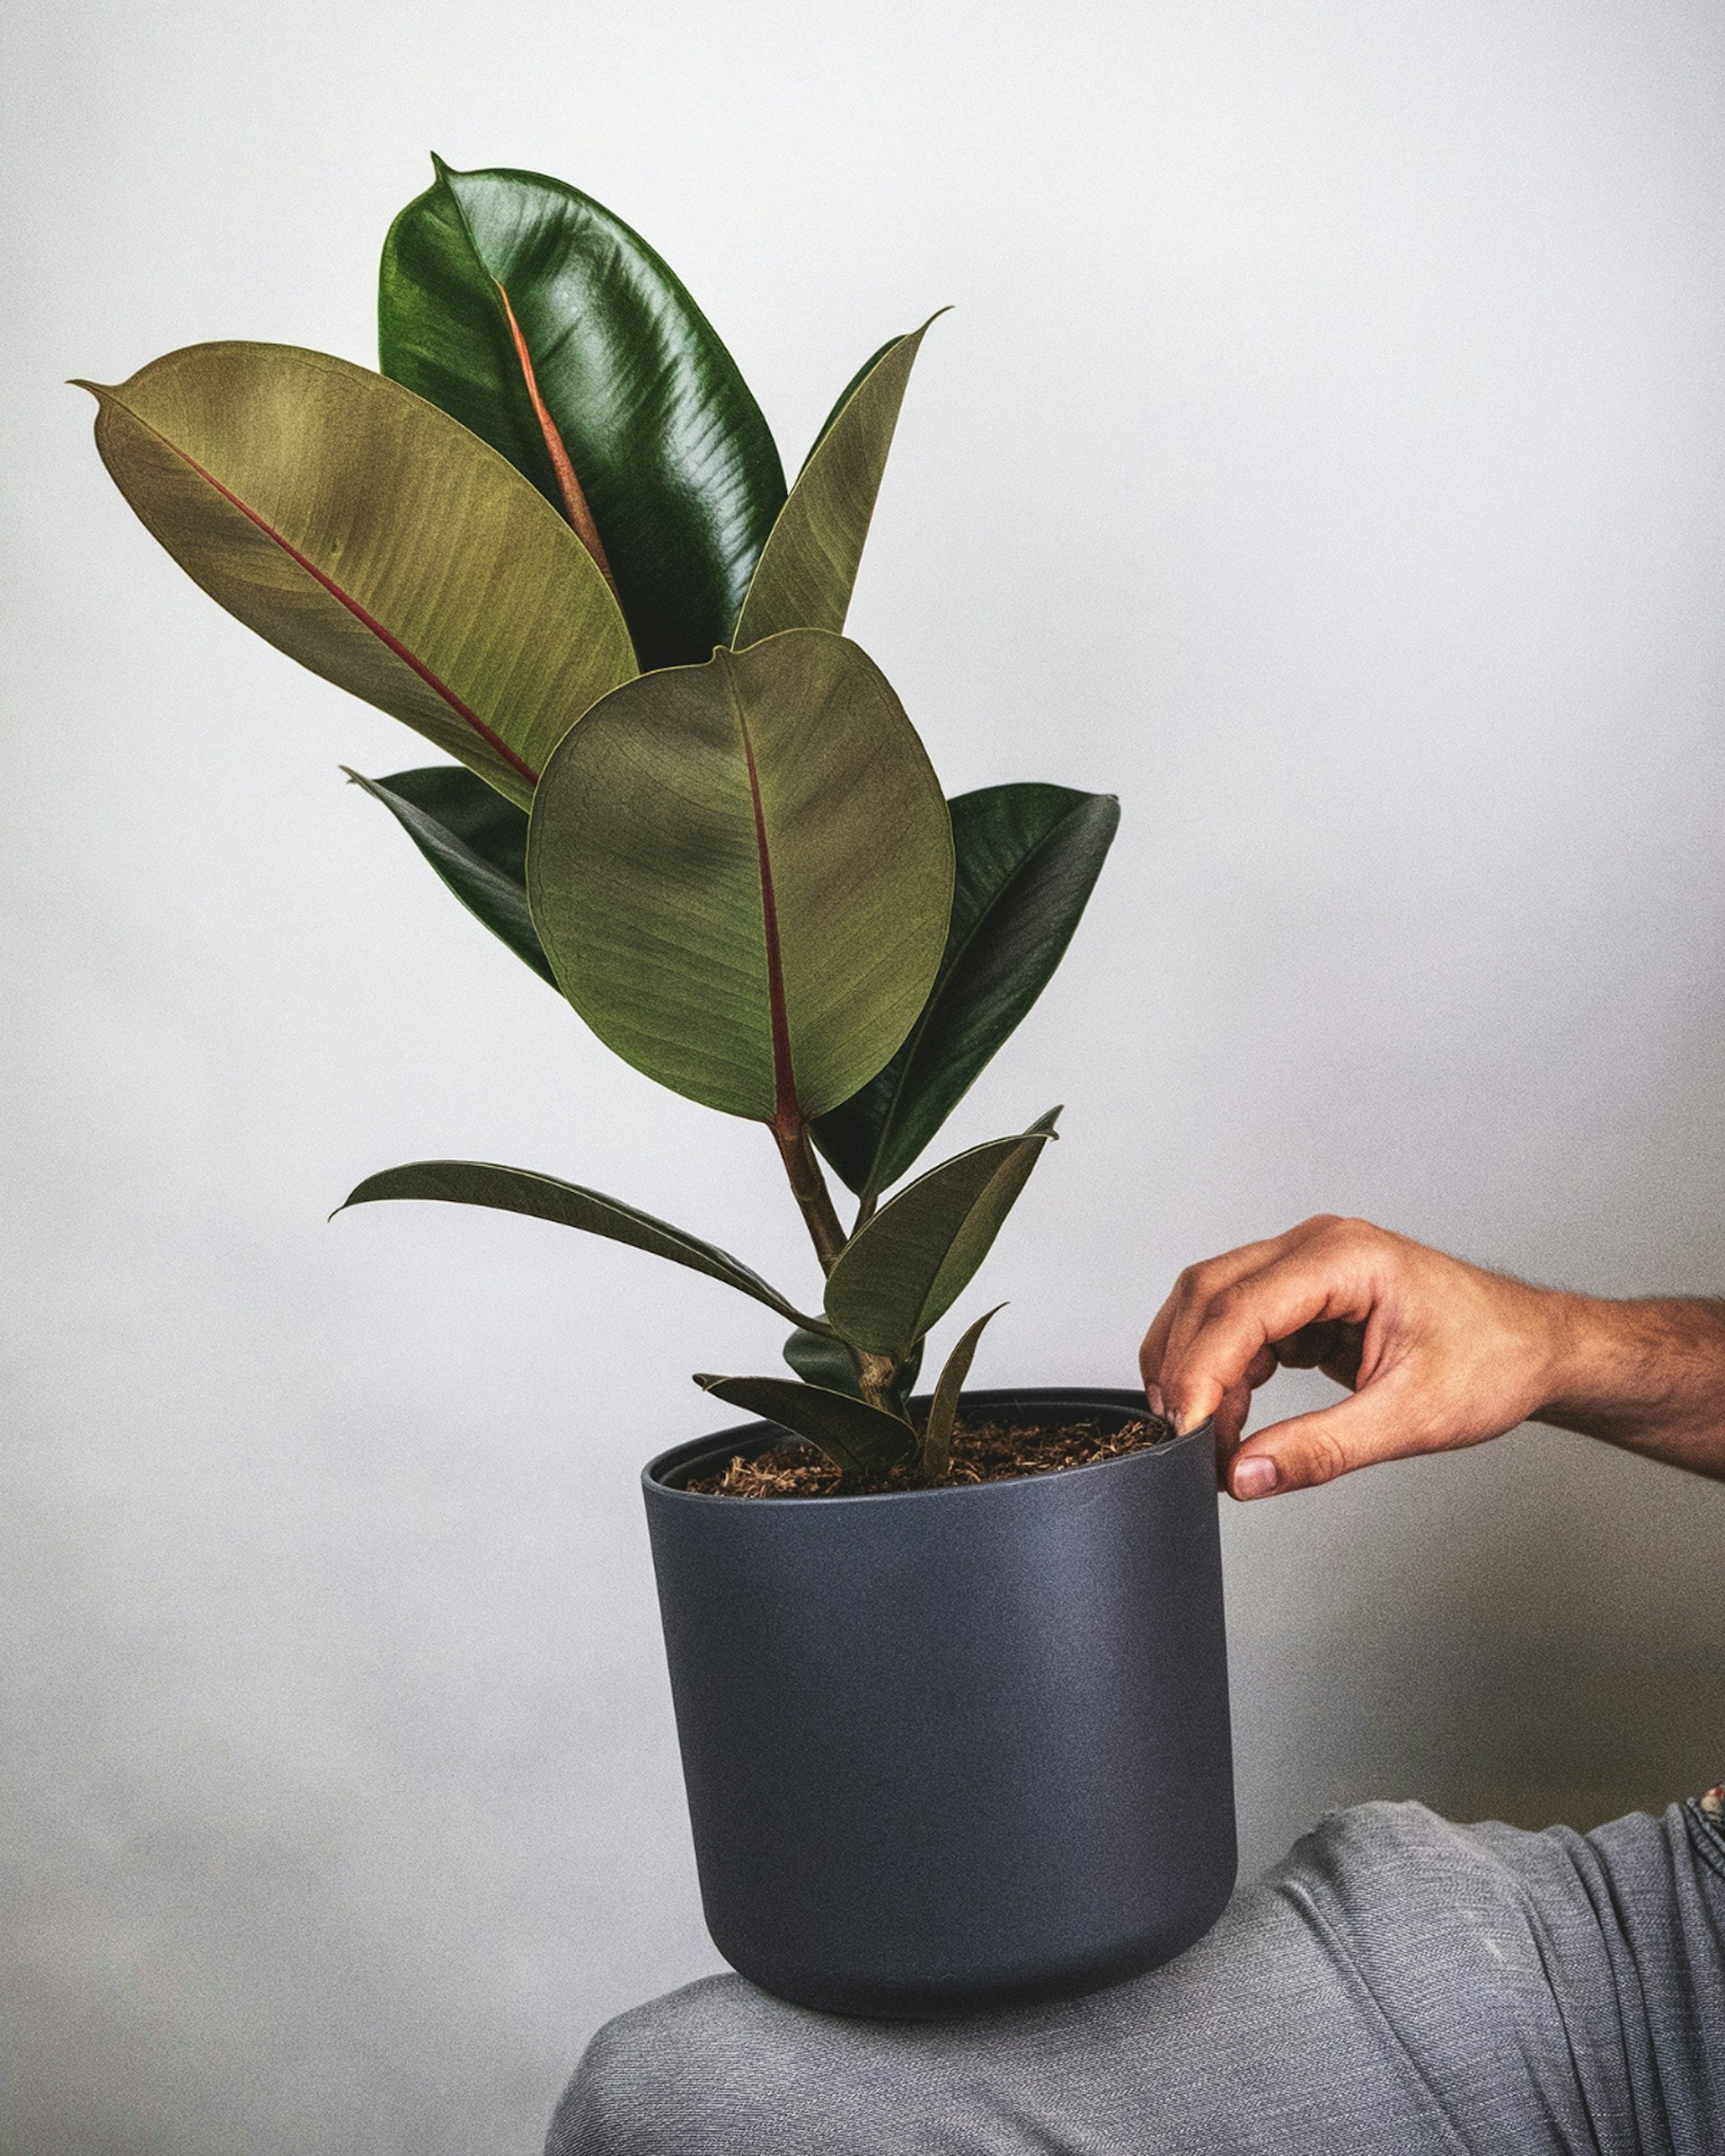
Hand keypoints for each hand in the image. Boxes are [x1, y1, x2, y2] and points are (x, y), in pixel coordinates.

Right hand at [1139, 1216, 1567, 1500]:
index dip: (1202, 1372)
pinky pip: (1236, 1322)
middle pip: (1210, 1293)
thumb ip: (1322, 1449)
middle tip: (1183, 1442)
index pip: (1242, 1307)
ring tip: (1208, 1437)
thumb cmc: (1493, 1363)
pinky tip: (1229, 1414)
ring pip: (1211, 1303)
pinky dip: (1221, 1369)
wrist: (1535, 1348)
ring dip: (1196, 1368)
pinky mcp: (1304, 1292)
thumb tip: (1245, 1476)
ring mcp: (1306, 1264)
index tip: (1186, 1433)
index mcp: (1347, 1257)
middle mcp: (1317, 1247)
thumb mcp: (1411, 1418)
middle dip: (1184, 1369)